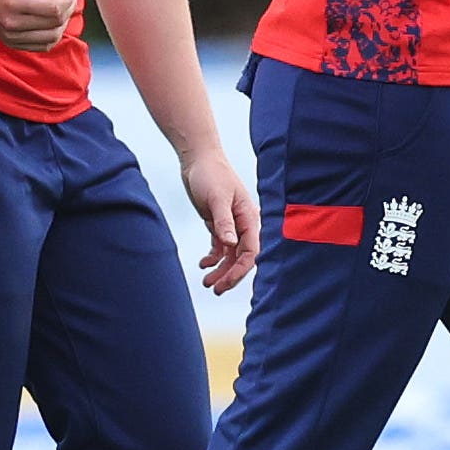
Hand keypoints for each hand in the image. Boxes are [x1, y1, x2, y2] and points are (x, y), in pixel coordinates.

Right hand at [0, 0, 81, 53]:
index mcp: (14, 3)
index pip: (54, 9)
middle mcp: (12, 23)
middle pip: (56, 24)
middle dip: (69, 9)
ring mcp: (11, 36)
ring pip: (52, 38)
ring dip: (62, 23)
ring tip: (59, 8)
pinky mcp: (10, 42)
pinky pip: (41, 46)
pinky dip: (52, 36)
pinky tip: (51, 22)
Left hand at [178, 141, 259, 294]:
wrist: (199, 160)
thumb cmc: (211, 174)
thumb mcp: (217, 198)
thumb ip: (224, 222)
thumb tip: (231, 245)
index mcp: (250, 217)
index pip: (251, 251)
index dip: (240, 270)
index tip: (225, 283)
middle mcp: (244, 223)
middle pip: (242, 257)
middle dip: (230, 275)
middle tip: (214, 289)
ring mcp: (232, 224)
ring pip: (231, 255)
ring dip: (221, 270)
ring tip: (206, 282)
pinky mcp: (219, 223)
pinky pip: (220, 247)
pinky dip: (213, 258)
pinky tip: (203, 264)